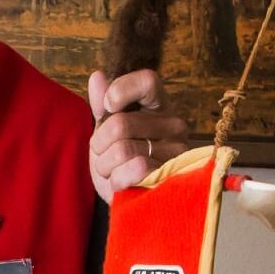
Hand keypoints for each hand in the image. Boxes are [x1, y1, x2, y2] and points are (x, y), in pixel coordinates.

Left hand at [86, 69, 188, 202]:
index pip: (148, 81)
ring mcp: (176, 151)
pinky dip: (116, 180)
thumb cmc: (119, 160)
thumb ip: (102, 106)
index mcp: (160, 107)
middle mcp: (174, 125)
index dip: (120, 91)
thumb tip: (98, 76)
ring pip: (121, 150)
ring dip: (104, 165)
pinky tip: (122, 183)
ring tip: (113, 170)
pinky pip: (132, 170)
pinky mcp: (172, 175)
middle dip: (99, 144)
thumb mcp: (106, 131)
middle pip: (119, 124)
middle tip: (104, 155)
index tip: (107, 106)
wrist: (128, 197)